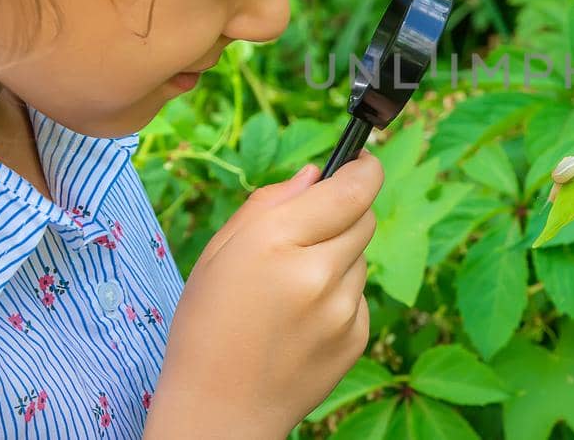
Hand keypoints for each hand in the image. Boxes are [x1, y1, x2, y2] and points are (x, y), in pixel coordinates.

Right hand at [145, 150, 383, 438]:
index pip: (353, 189)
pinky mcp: (356, 337)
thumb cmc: (208, 325)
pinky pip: (359, 297)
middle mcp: (316, 271)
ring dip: (337, 261)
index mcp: (276, 240)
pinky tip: (302, 323)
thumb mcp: (220, 253)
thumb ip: (270, 203)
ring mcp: (341, 308)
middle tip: (307, 237)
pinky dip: (339, 300)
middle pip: (364, 218)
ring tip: (292, 292)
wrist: (219, 410)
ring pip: (360, 258)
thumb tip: (317, 175)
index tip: (364, 163)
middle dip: (344, 216)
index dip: (364, 170)